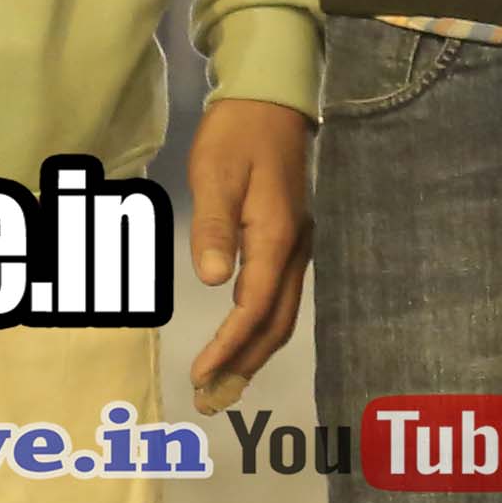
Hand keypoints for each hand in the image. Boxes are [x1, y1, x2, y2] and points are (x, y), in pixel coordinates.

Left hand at [183, 96, 312, 413]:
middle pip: (277, 322)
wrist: (270, 103)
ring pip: (282, 314)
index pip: (254, 307)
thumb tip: (213, 282)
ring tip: (227, 382)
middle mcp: (295, 249)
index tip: (203, 373)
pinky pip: (280, 298)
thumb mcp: (215, 175)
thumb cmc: (236, 135)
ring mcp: (298, 247)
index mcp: (277, 236)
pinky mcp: (291, 242)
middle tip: (214, 398)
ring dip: (256, 352)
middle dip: (246, 364)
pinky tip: (245, 340)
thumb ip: (215, 228)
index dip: (230, 345)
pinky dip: (262, 328)